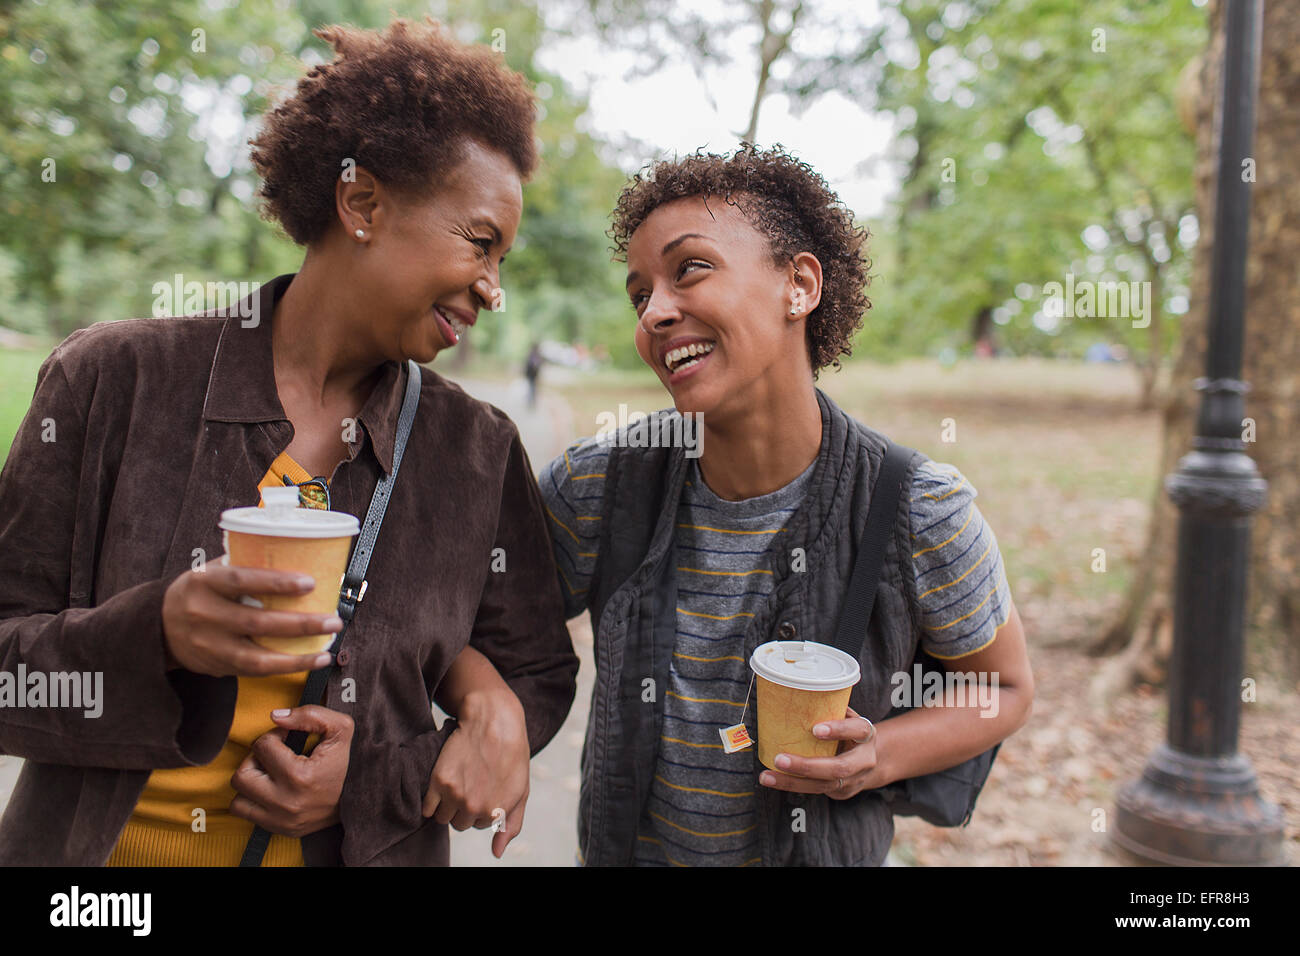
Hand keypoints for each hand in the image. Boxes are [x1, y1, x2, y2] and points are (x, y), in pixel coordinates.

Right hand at [162, 553, 341, 676]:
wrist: (159, 626)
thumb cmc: (199, 591)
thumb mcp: (212, 570)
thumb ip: (246, 564)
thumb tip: (298, 554)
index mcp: (204, 582)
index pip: (242, 580)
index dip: (277, 583)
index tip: (310, 583)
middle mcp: (204, 614)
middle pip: (257, 622)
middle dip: (300, 624)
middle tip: (333, 621)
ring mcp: (209, 645)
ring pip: (256, 658)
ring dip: (297, 658)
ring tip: (326, 651)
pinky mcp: (216, 666)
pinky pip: (254, 671)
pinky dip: (284, 668)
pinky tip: (308, 661)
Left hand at [229, 705, 354, 837]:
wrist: (361, 800)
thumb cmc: (348, 762)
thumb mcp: (340, 729)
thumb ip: (311, 715)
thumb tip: (276, 716)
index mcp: (299, 777)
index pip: (262, 746)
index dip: (275, 736)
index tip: (288, 739)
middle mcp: (285, 802)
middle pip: (242, 775)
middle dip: (256, 760)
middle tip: (274, 757)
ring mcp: (279, 820)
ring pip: (238, 798)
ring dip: (251, 782)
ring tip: (270, 774)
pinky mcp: (277, 829)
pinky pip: (244, 813)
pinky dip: (252, 800)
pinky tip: (270, 790)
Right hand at [422, 687, 529, 858]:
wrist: (494, 720)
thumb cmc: (511, 755)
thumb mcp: (521, 791)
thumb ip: (511, 825)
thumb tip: (497, 853)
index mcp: (495, 812)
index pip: (479, 825)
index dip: (481, 806)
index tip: (484, 786)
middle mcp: (474, 807)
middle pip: (459, 824)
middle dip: (464, 808)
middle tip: (471, 783)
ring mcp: (455, 795)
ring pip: (442, 818)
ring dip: (447, 805)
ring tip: (458, 782)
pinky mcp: (438, 781)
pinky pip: (427, 807)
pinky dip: (432, 801)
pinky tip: (443, 783)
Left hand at [757, 706, 879, 799]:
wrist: (871, 759)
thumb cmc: (851, 732)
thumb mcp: (847, 717)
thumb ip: (830, 709)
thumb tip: (794, 693)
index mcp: (866, 735)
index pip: (858, 730)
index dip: (839, 730)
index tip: (815, 729)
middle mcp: (864, 760)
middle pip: (839, 768)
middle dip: (807, 766)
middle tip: (780, 759)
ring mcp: (853, 780)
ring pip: (824, 785)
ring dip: (792, 782)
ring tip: (768, 776)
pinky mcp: (841, 792)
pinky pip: (816, 790)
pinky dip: (793, 785)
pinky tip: (775, 780)